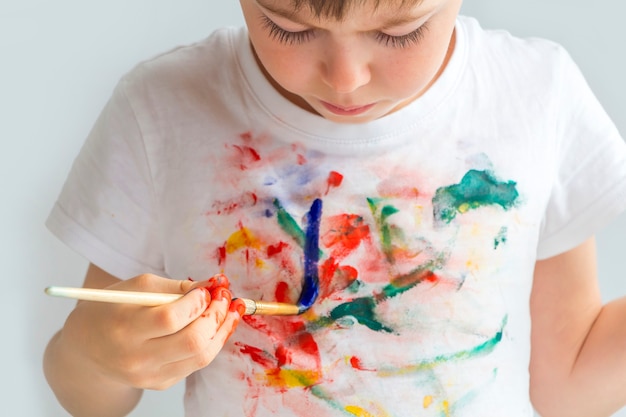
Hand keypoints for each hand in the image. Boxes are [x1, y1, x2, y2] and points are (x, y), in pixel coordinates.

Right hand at [60, 273, 245, 389]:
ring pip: (201, 357)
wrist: (87, 348)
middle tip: (226, 297)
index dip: (197, 302)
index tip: (209, 288)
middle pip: (192, 342)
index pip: (171, 318)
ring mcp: (149, 375)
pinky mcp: (160, 383)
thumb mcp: (138, 288)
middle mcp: (136, 357)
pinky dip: (212, 343)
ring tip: (231, 310)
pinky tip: (217, 326)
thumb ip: (177, 286)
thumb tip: (216, 283)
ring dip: (222, 330)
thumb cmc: (114, 309)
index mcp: (125, 328)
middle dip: (217, 316)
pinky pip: (196, 364)